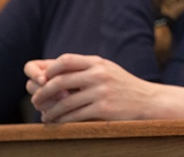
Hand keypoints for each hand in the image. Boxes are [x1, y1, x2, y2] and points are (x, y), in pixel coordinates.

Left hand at [27, 54, 158, 121]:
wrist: (148, 100)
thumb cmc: (123, 86)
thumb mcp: (107, 70)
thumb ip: (86, 68)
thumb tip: (54, 70)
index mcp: (98, 62)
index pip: (66, 60)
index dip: (49, 69)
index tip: (42, 80)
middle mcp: (99, 74)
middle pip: (60, 81)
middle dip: (43, 92)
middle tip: (35, 100)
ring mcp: (101, 91)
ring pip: (65, 102)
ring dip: (50, 111)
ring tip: (45, 116)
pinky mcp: (103, 108)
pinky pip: (75, 116)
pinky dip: (62, 121)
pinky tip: (58, 123)